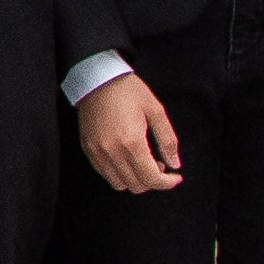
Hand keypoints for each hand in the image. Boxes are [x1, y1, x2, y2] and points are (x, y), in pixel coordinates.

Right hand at [75, 69, 182, 193]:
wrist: (96, 78)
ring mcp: (97, 152)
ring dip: (135, 179)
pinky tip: (126, 158)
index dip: (168, 182)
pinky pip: (104, 173)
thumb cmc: (128, 90)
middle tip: (160, 164)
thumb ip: (167, 140)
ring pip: (120, 184)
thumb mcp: (155, 110)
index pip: (152, 178)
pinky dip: (119, 174)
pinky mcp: (88, 149)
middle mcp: (112, 151)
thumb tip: (175, 164)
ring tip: (142, 162)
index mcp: (132, 141)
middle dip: (153, 181)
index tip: (175, 176)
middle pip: (137, 185)